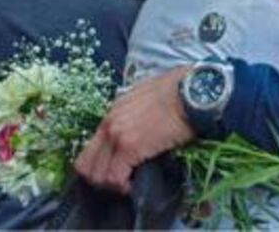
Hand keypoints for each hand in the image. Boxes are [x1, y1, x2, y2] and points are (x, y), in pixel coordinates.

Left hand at [75, 67, 193, 194]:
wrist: (192, 92)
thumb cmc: (178, 92)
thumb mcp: (148, 97)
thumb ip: (135, 113)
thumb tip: (138, 128)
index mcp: (113, 112)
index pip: (90, 148)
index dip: (100, 164)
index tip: (116, 170)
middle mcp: (108, 124)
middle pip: (86, 165)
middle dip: (101, 178)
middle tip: (120, 182)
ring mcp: (117, 136)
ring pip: (97, 175)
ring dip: (112, 184)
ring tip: (129, 183)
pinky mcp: (130, 148)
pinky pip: (115, 178)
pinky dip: (124, 186)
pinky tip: (135, 185)